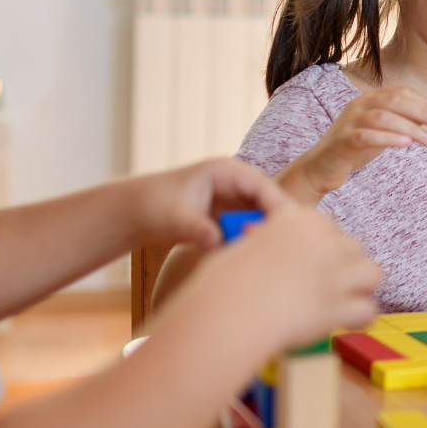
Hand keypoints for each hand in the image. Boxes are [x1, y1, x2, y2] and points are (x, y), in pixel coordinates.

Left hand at [127, 158, 297, 250]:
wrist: (135, 212)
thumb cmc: (153, 207)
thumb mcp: (175, 220)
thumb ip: (198, 230)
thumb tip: (217, 242)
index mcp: (224, 171)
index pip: (262, 185)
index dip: (277, 206)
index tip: (287, 229)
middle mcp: (235, 181)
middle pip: (270, 199)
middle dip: (279, 220)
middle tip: (291, 247)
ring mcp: (235, 197)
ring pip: (264, 213)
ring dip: (268, 230)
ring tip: (278, 254)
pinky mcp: (232, 213)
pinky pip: (252, 224)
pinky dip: (256, 237)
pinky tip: (260, 256)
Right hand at [190, 208, 379, 348]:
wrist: (226, 313)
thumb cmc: (223, 284)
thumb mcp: (243, 246)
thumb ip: (267, 242)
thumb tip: (267, 247)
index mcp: (298, 221)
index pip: (328, 227)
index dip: (323, 246)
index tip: (314, 261)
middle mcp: (322, 242)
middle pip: (354, 247)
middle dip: (345, 265)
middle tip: (330, 284)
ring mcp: (334, 274)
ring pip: (373, 273)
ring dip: (362, 286)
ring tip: (347, 300)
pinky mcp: (338, 306)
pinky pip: (368, 309)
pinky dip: (360, 319)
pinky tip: (348, 324)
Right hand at [277, 86, 426, 203]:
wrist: (320, 168)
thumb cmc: (354, 148)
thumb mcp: (381, 131)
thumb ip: (401, 121)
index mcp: (368, 100)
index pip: (400, 92)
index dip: (423, 103)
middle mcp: (357, 106)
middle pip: (393, 101)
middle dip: (422, 112)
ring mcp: (348, 123)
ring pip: (382, 117)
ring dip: (410, 128)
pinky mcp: (342, 142)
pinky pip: (366, 136)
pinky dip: (388, 138)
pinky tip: (406, 144)